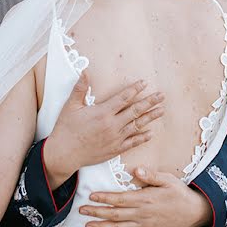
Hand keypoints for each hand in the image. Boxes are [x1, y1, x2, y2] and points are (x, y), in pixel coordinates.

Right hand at [43, 72, 164, 187]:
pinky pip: (132, 143)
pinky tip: (150, 133)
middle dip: (150, 102)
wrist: (64, 154)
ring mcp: (115, 138)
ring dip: (150, 117)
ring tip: (161, 111)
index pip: (123, 97)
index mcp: (103, 112)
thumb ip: (80, 89)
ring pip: (137, 126)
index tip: (144, 83)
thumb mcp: (71, 106)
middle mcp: (112, 125)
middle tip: (161, 96)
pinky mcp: (114, 149)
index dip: (135, 89)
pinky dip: (142, 138)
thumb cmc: (66, 129)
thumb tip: (85, 72)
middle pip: (135, 110)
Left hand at [79, 166, 210, 226]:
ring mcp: (144, 225)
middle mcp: (142, 214)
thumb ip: (150, 175)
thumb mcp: (167, 179)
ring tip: (87, 224)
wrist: (191, 211)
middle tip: (82, 210)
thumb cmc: (178, 192)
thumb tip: (136, 170)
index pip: (120, 198)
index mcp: (145, 199)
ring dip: (102, 226)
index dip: (104, 198)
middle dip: (97, 212)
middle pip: (115, 213)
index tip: (91, 196)